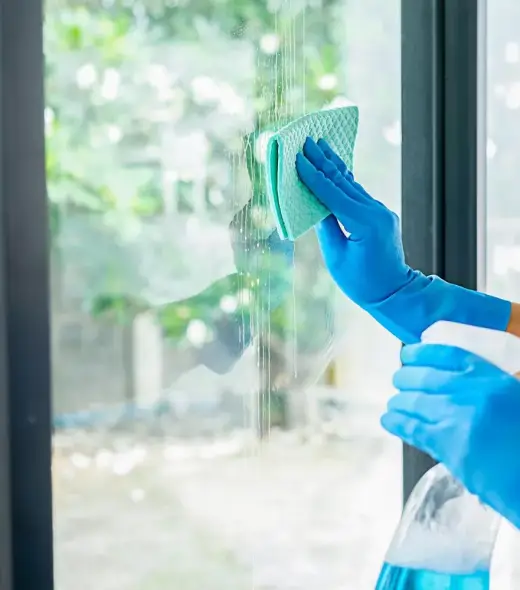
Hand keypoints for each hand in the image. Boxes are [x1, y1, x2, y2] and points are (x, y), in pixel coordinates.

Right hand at [295, 138, 510, 342]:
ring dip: (334, 165)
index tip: (299, 158)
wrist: (395, 293)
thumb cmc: (362, 283)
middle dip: (324, 161)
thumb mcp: (336, 257)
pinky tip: (336, 168)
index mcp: (363, 223)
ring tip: (321, 146)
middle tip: (308, 140)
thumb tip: (314, 205)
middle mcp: (376, 212)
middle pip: (344, 182)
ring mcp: (381, 212)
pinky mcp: (381, 215)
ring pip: (352, 184)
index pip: (332, 194)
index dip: (313, 176)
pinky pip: (358, 193)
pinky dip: (345, 180)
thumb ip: (326, 227)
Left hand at [382, 343, 519, 528]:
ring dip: (399, 402)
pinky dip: (396, 422)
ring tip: (395, 404)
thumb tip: (452, 383)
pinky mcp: (449, 445)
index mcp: (492, 378)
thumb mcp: (514, 399)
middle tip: (400, 382)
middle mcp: (471, 392)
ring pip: (413, 402)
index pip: (447, 355)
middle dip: (405, 378)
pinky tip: (389, 420)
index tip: (408, 355)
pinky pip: (412, 428)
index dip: (420, 353)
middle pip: (423, 377)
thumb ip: (486, 388)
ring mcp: (458, 417)